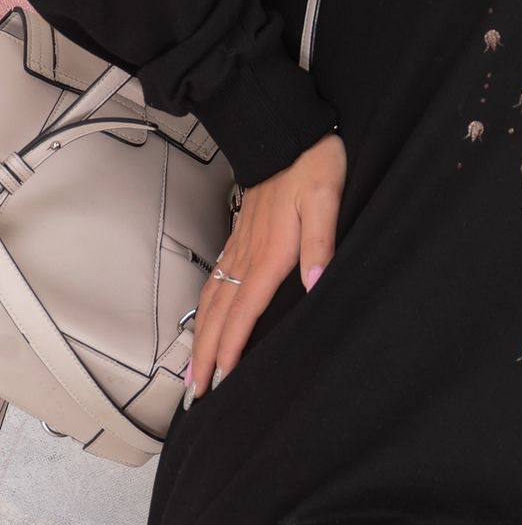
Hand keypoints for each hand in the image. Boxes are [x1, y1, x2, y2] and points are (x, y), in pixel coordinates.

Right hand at [182, 129, 346, 403]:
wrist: (286, 131)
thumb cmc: (312, 164)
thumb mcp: (326, 199)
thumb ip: (321, 243)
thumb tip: (315, 285)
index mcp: (270, 253)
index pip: (245, 312)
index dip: (232, 348)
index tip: (219, 381)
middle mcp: (248, 254)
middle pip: (220, 314)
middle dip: (206, 354)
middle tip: (195, 392)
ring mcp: (240, 244)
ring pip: (213, 299)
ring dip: (201, 335)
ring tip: (193, 368)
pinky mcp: (241, 235)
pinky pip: (216, 279)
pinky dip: (206, 307)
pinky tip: (206, 317)